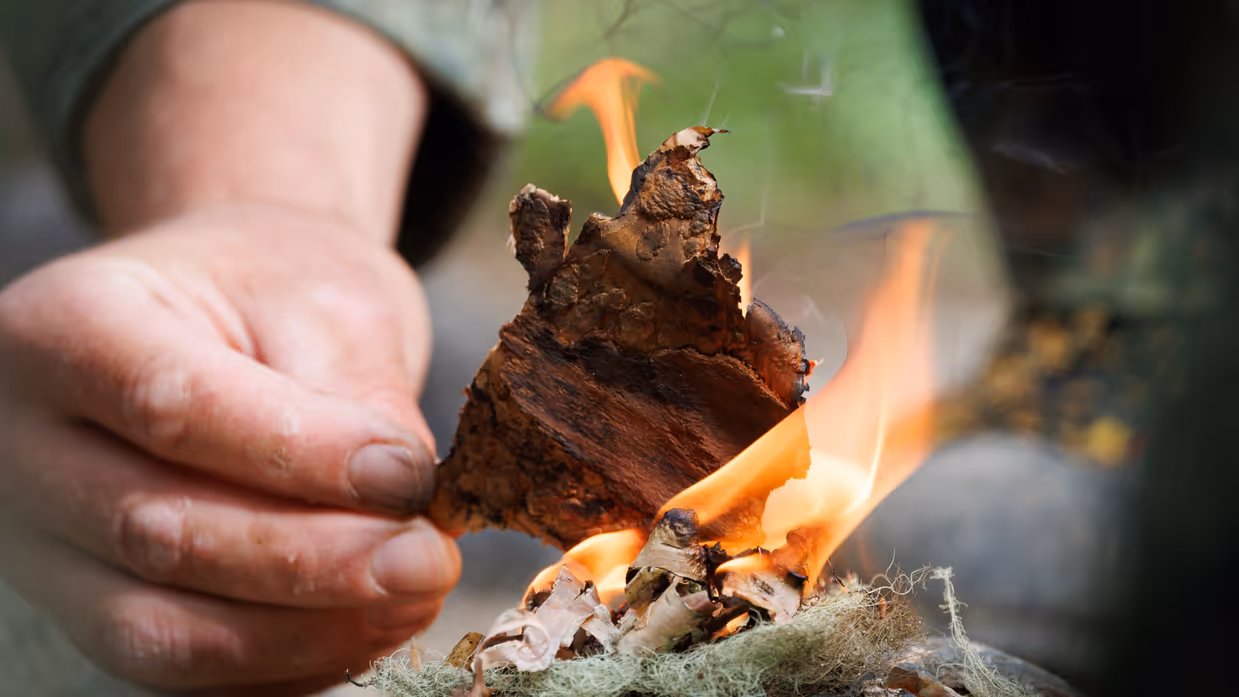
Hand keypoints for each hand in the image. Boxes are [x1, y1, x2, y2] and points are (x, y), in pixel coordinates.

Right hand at [0, 205, 458, 693]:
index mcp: (66, 326)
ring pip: (158, 627)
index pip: (174, 406)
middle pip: (156, 532)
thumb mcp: (326, 303)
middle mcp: (22, 440)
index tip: (409, 480)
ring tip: (411, 597)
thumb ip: (359, 404)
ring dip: (303, 631)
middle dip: (314, 562)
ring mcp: (41, 539)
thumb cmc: (272, 290)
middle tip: (427, 560)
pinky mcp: (87, 604)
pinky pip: (178, 668)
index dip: (305, 458)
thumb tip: (404, 514)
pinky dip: (280, 662)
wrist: (223, 312)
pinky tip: (366, 627)